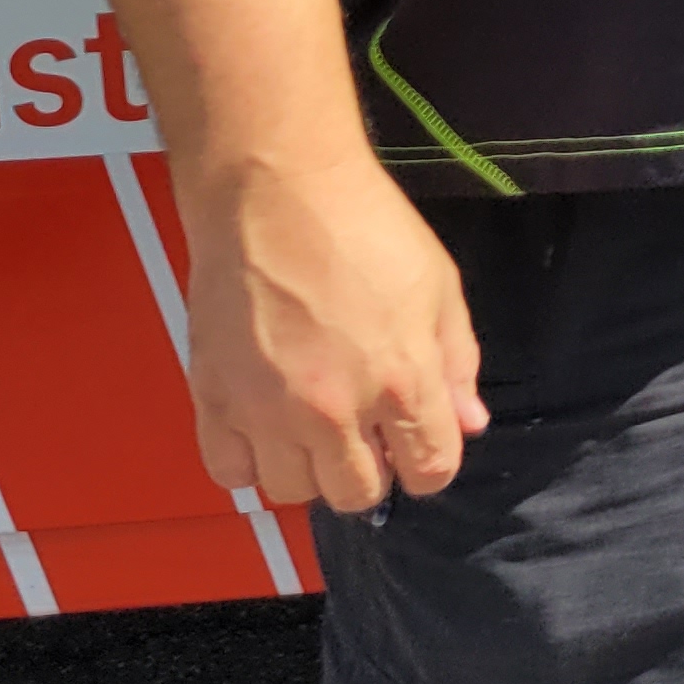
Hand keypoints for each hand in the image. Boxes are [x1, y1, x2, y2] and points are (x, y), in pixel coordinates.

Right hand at [182, 152, 489, 513]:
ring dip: (309, 468)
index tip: (417, 445)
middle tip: (365, 434)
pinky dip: (248, 462)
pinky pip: (229, 473)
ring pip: (291, 491)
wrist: (276, 189)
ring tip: (314, 425)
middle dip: (371, 471)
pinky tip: (265, 427)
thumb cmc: (360, 225)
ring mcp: (267, 408)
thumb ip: (457, 364)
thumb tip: (469, 422)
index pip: (430, 471)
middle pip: (356, 495)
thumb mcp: (439, 287)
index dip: (429, 463)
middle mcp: (334, 408)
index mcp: (401, 380)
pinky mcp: (214, 397)